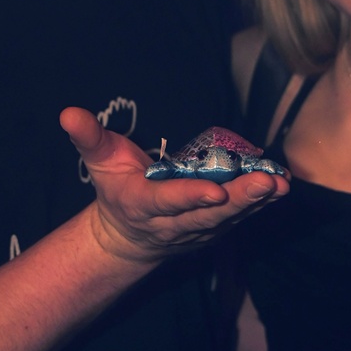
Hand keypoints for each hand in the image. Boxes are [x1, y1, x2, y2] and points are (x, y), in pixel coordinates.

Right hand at [60, 107, 288, 264]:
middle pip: (207, 216)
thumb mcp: (99, 161)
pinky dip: (261, 204)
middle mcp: (172, 223)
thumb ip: (89, 138)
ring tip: (282, 185)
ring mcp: (195, 231)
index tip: (215, 192)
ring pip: (229, 219)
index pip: (167, 202)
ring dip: (257, 203)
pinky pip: (239, 217)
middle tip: (266, 184)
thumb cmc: (115, 187)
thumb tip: (68, 113)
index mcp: (142, 205)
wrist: (127, 237)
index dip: (190, 198)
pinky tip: (282, 187)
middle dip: (238, 201)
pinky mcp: (214, 230)